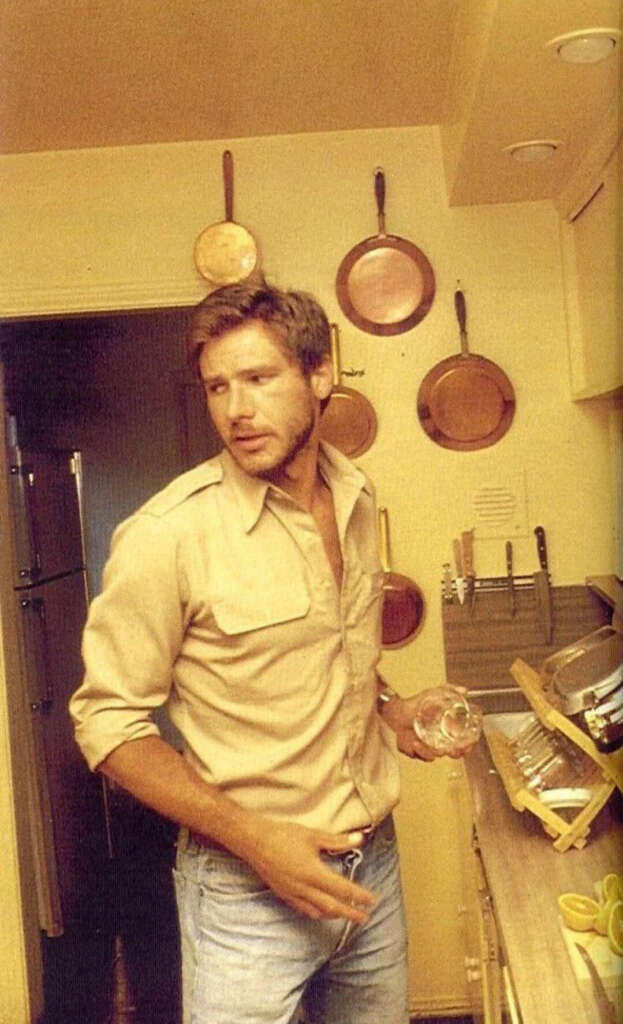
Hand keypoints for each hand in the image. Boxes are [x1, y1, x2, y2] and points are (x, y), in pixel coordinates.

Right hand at [242, 821, 376, 922]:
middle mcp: (304, 888)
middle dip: (351, 914)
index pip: (342, 889)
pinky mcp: (284, 895)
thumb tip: (360, 838)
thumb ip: (338, 841)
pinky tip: (321, 912)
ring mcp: (293, 894)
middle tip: (365, 918)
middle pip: (333, 907)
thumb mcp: (313, 835)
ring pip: (318, 912)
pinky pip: (304, 910)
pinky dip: (317, 913)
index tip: (372, 900)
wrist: (254, 841)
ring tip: (346, 916)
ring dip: (335, 915)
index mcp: (314, 873)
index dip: (358, 896)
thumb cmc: (284, 835)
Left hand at [381, 694, 475, 760]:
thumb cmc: (416, 703)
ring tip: (418, 742)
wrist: (396, 709)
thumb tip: (464, 690)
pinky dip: (415, 751)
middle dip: (453, 754)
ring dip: (427, 752)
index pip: (463, 742)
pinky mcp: (414, 750)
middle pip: (453, 754)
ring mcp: (428, 747)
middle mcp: (440, 740)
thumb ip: (450, 690)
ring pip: (433, 756)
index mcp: (447, 730)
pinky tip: (412, 742)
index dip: (467, 746)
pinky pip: (418, 756)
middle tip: (449, 750)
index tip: (465, 745)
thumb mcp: (433, 694)